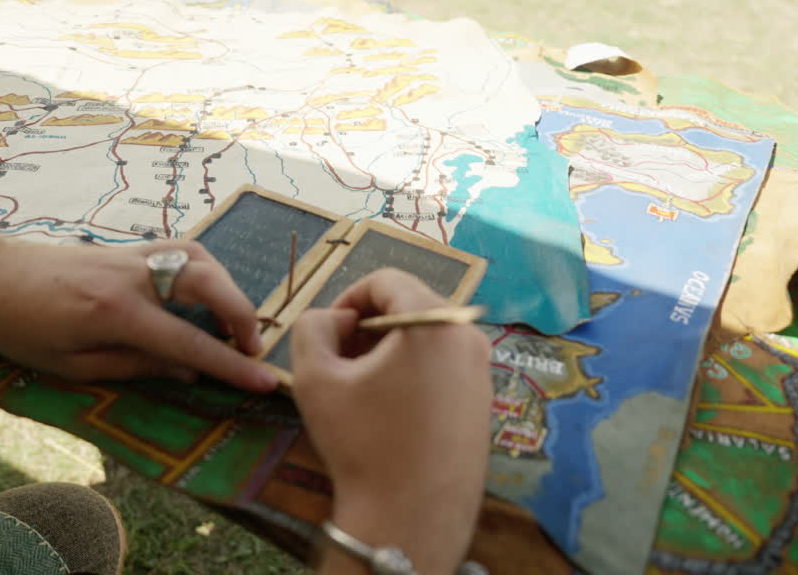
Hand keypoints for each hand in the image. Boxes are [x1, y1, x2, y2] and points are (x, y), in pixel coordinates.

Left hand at [0, 238, 277, 391]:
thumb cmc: (19, 329)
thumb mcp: (71, 366)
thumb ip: (134, 365)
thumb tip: (188, 369)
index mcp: (115, 313)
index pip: (189, 341)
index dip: (230, 365)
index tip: (266, 382)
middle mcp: (131, 276)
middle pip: (207, 281)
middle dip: (241, 314)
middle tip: (252, 349)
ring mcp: (131, 254)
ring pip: (199, 257)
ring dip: (227, 287)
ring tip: (231, 322)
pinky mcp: (127, 248)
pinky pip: (180, 251)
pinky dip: (204, 270)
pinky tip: (204, 295)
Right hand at [291, 269, 491, 573]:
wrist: (410, 517)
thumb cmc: (361, 443)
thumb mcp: (314, 378)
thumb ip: (312, 327)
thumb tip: (337, 321)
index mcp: (433, 322)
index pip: (386, 281)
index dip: (348, 298)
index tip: (328, 332)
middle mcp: (469, 337)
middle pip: (411, 306)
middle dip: (370, 326)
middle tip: (341, 361)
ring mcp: (483, 371)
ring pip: (428, 337)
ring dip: (391, 350)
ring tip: (362, 388)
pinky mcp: (486, 402)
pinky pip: (445, 366)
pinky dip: (415, 374)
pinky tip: (390, 410)